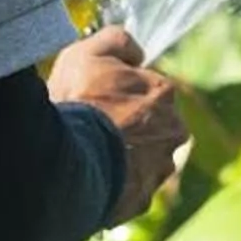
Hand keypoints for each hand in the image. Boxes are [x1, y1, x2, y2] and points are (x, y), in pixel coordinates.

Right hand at [49, 26, 186, 224]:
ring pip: (141, 158)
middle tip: (92, 127)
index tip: (95, 98)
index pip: (145, 87)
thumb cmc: (78, 104)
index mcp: (164, 93)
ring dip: (121, 156)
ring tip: (88, 155)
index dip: (117, 91)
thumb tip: (135, 51)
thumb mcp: (88, 53)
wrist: (67, 164)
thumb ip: (116, 40)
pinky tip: (90, 178)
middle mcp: (173, 131)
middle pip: (149, 123)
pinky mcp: (142, 199)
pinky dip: (112, 184)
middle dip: (126, 125)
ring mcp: (159, 169)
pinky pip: (127, 188)